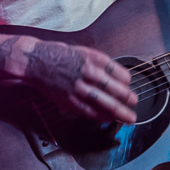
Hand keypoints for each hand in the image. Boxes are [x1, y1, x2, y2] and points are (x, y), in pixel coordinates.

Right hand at [23, 40, 137, 122]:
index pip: (117, 71)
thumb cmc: (58, 55)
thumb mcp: (82, 51)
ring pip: (103, 102)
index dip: (126, 80)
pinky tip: (108, 118)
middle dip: (127, 98)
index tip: (129, 84)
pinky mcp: (69, 99)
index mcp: (93, 58)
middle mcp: (87, 72)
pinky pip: (88, 111)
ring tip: (129, 117)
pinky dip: (101, 116)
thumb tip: (114, 75)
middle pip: (114, 88)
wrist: (35, 60)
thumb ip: (98, 63)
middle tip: (135, 102)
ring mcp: (78, 87)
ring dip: (119, 111)